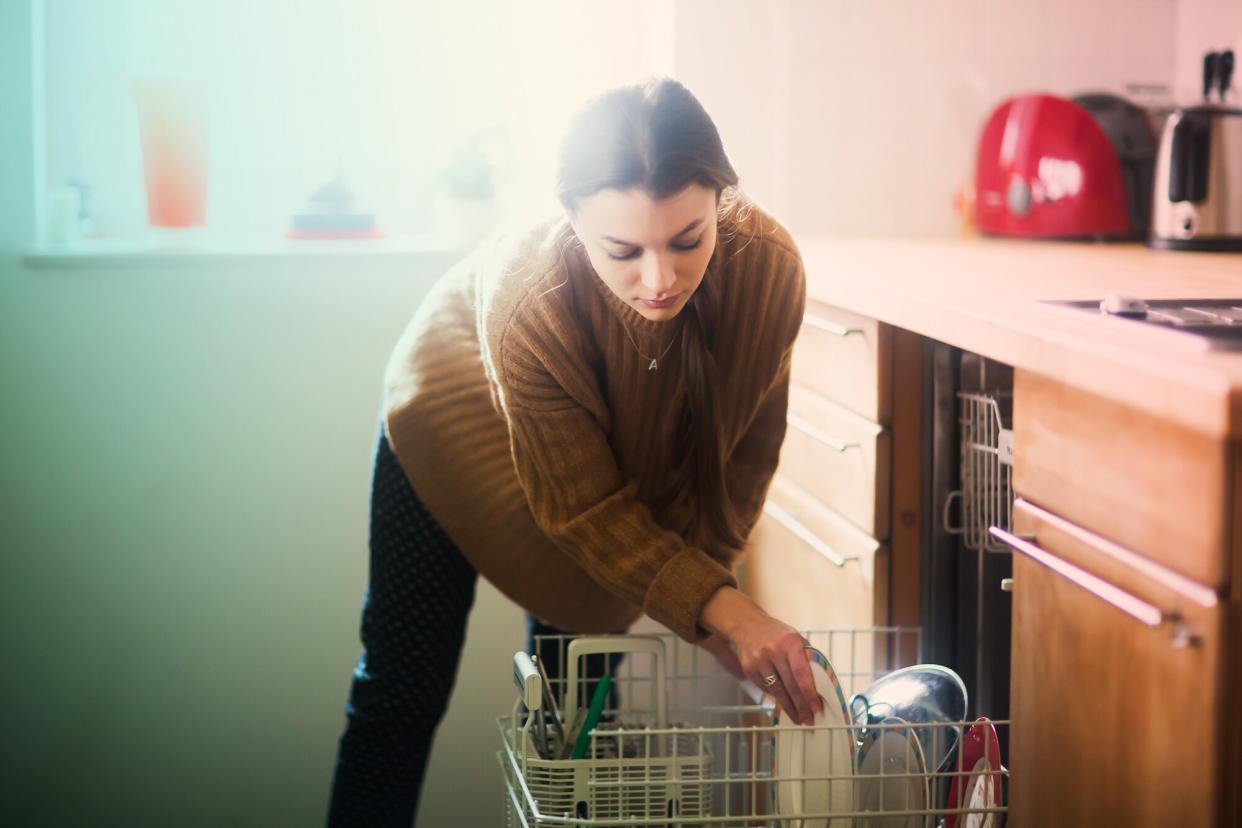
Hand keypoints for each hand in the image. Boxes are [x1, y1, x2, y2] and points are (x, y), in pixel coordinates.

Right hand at [698, 586, 822, 725]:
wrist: (747, 624)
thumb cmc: (777, 634)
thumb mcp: (795, 638)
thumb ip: (806, 657)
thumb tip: (820, 683)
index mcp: (790, 642)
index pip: (801, 672)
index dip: (809, 692)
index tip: (816, 707)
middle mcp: (773, 651)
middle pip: (790, 685)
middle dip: (801, 706)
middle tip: (808, 719)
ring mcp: (759, 660)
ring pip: (776, 691)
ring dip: (789, 707)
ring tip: (798, 718)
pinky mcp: (748, 668)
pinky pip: (765, 688)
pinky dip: (775, 697)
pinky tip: (783, 702)